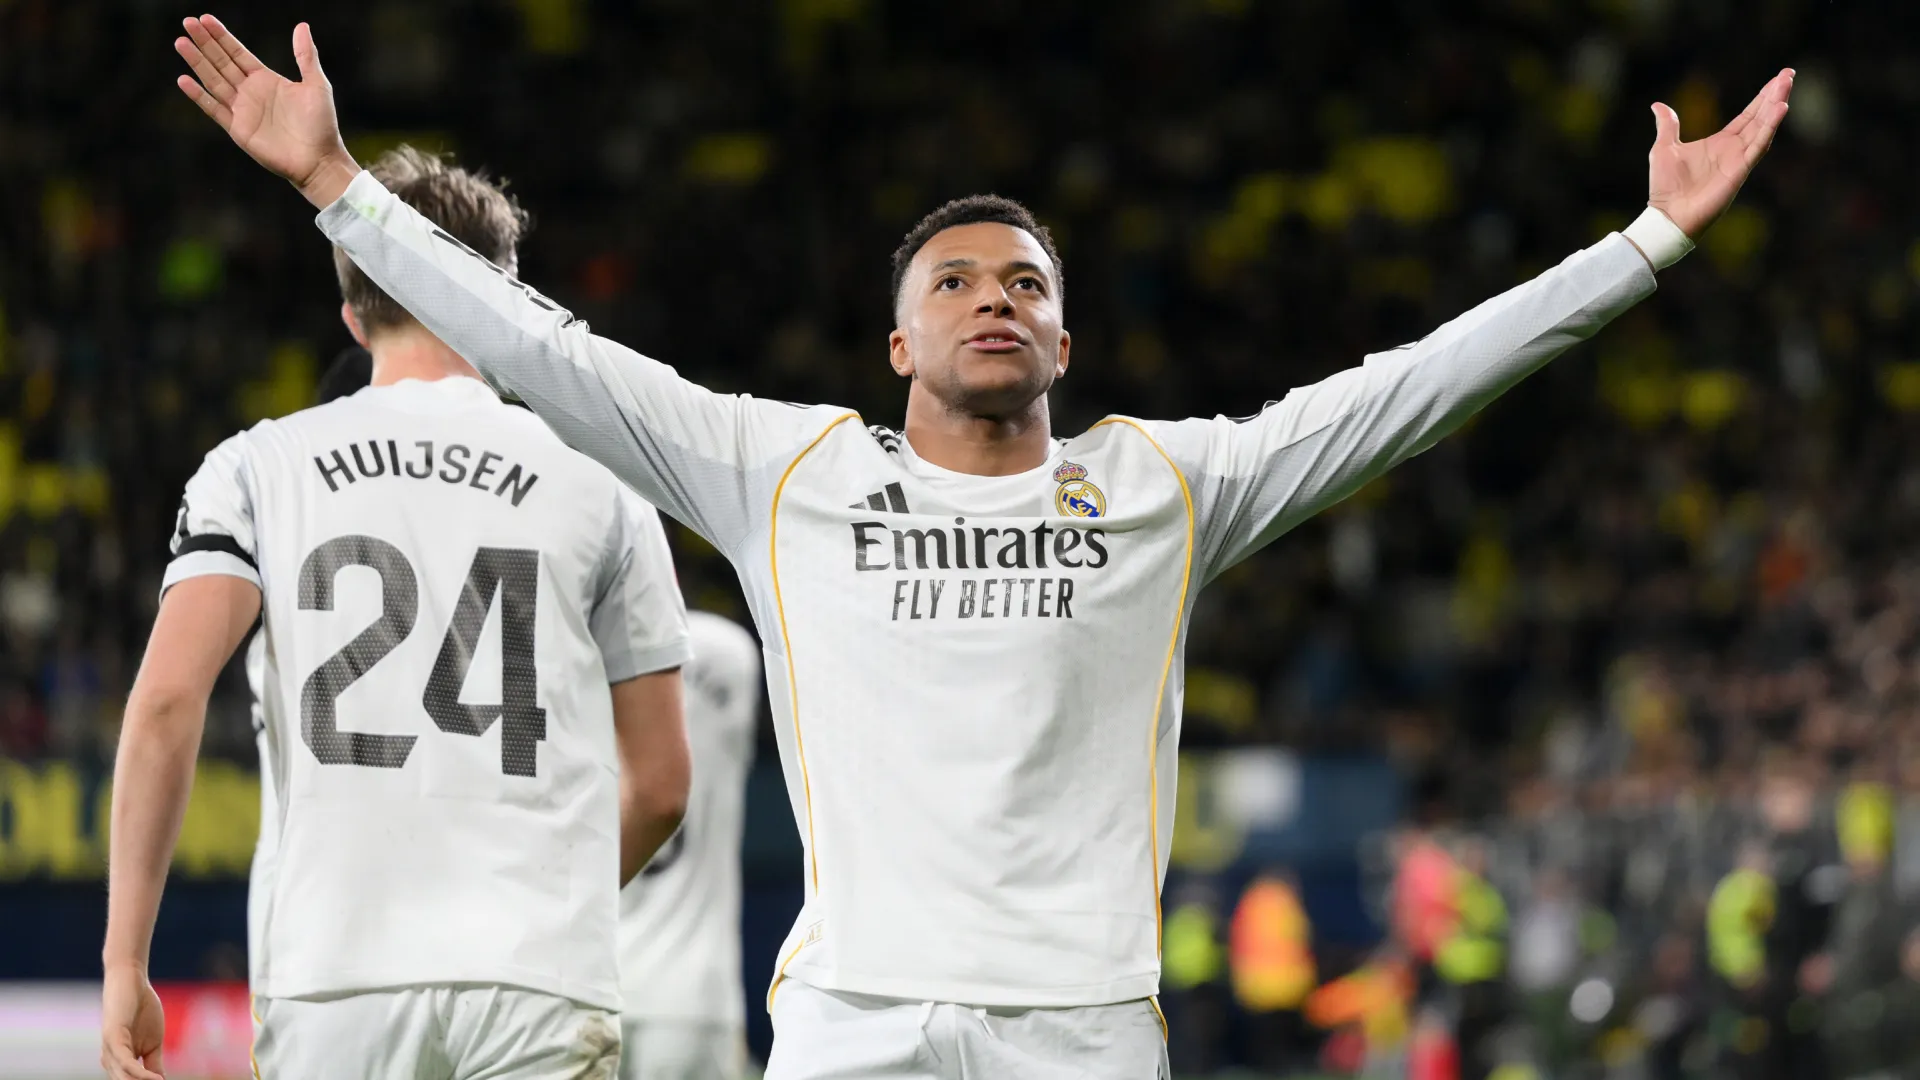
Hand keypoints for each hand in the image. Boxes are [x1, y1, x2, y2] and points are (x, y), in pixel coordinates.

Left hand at [100, 964, 165, 1079]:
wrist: (131, 981)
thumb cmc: (141, 1009)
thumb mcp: (154, 1042)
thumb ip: (154, 1064)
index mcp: (119, 1062)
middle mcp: (110, 1060)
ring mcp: (109, 1050)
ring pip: (124, 1079)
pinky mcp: (112, 1039)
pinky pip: (126, 1063)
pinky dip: (139, 1075)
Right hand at [173, 15, 359, 206]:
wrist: (319, 160)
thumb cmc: (322, 125)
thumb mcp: (316, 85)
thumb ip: (306, 55)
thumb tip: (302, 25)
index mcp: (266, 80)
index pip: (238, 53)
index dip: (222, 36)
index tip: (205, 19)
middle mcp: (250, 92)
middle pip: (221, 62)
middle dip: (205, 43)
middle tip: (187, 22)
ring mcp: (242, 110)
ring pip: (213, 80)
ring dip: (197, 62)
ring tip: (181, 42)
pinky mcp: (238, 129)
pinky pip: (214, 109)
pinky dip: (199, 96)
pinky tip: (184, 80)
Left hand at [1647, 69, 1793, 237]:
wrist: (1668, 215)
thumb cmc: (1666, 187)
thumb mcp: (1664, 148)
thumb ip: (1668, 125)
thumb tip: (1658, 105)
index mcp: (1721, 142)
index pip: (1748, 115)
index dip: (1763, 97)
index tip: (1778, 78)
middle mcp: (1734, 149)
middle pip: (1761, 117)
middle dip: (1775, 95)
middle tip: (1789, 73)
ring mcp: (1739, 159)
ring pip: (1763, 127)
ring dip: (1776, 106)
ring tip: (1786, 84)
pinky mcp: (1740, 170)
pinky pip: (1758, 145)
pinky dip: (1769, 127)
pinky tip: (1780, 109)